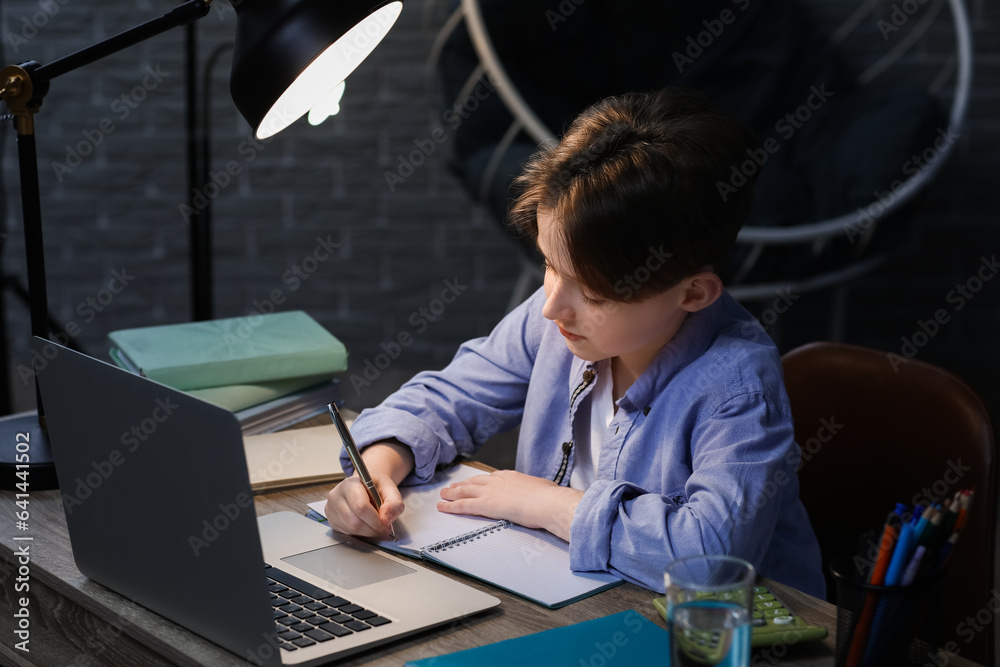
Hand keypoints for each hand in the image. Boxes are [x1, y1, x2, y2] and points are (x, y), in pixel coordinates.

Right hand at [324, 439, 413, 537]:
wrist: (365, 486)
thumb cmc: (376, 487)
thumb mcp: (390, 489)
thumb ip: (394, 503)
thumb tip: (386, 520)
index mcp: (350, 484)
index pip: (361, 507)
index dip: (376, 520)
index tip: (386, 524)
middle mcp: (336, 495)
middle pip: (354, 522)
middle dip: (372, 529)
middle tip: (383, 528)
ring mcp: (331, 508)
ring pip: (350, 529)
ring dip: (367, 532)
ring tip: (375, 525)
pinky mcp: (331, 520)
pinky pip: (346, 533)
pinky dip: (359, 533)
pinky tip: (365, 524)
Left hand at [437, 470, 582, 540]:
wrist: (547, 502)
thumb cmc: (550, 498)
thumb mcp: (543, 489)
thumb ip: (537, 491)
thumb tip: (542, 493)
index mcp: (511, 476)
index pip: (490, 477)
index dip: (479, 480)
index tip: (474, 482)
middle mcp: (497, 481)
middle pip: (474, 482)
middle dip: (462, 485)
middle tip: (452, 487)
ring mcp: (490, 492)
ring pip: (465, 491)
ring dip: (452, 493)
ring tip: (443, 495)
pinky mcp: (485, 505)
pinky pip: (463, 505)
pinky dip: (451, 506)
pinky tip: (443, 507)